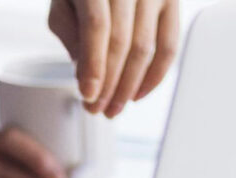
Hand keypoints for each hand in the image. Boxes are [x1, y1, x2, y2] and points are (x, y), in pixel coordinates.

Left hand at [48, 0, 179, 117]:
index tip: (88, 95)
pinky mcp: (172, 1)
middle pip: (122, 42)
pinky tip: (138, 93)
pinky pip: (169, 45)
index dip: (93, 65)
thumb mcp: (63, 6)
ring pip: (146, 48)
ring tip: (114, 107)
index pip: (97, 27)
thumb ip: (71, 36)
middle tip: (97, 109)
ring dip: (129, 86)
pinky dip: (155, 75)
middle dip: (109, 84)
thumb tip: (87, 76)